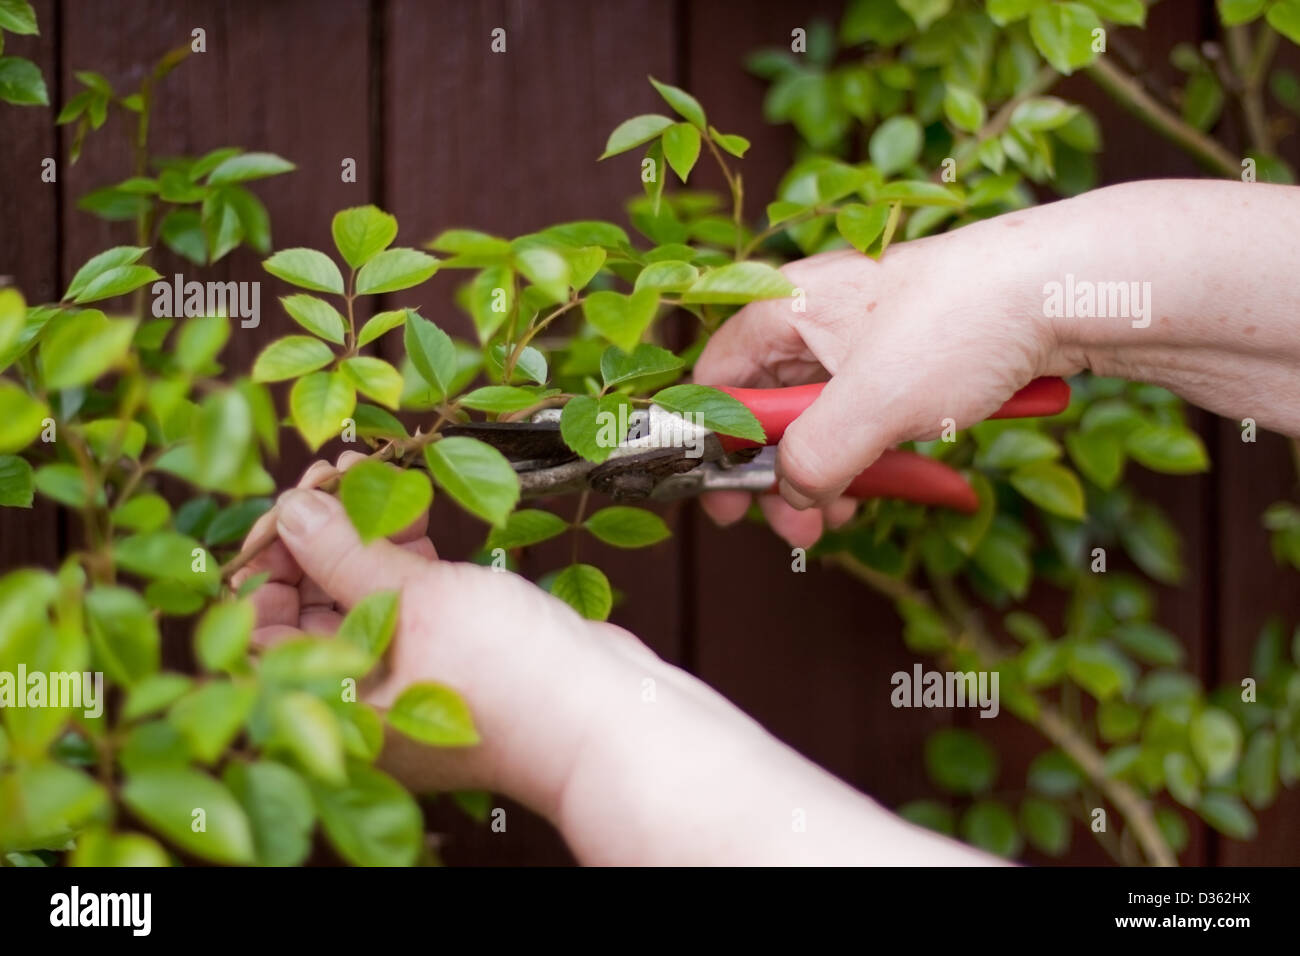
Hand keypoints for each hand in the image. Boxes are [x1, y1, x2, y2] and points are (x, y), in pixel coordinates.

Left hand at [232, 452, 639, 818]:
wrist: (607, 715)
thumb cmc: (512, 679)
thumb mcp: (418, 602)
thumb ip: (347, 552)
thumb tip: (293, 510)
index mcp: (333, 708)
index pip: (257, 634)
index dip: (266, 564)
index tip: (289, 509)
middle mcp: (361, 700)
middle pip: (307, 610)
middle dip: (316, 537)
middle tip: (333, 477)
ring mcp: (406, 680)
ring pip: (358, 598)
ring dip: (361, 536)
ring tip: (374, 474)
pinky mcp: (448, 657)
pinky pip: (406, 601)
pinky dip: (403, 557)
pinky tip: (414, 515)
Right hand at [694, 234, 1062, 527]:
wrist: (1064, 289)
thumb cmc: (960, 323)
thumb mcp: (870, 403)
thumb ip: (811, 457)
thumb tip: (790, 494)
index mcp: (787, 309)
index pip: (716, 379)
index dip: (712, 444)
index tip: (723, 496)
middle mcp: (817, 320)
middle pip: (767, 407)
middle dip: (777, 474)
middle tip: (791, 528)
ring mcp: (864, 340)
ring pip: (819, 418)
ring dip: (823, 475)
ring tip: (840, 517)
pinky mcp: (907, 360)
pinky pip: (865, 416)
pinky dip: (865, 456)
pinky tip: (880, 486)